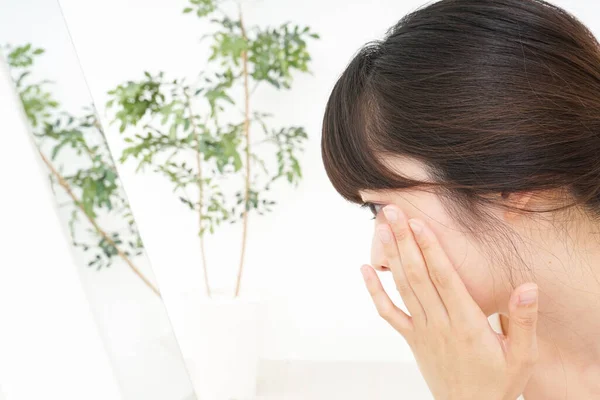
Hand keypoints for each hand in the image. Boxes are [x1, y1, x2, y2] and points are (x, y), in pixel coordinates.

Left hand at [360, 205, 538, 399]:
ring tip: (380, 229)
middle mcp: (439, 323)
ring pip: (403, 288)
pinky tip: (365, 269)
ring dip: (391, 257)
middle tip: (392, 211)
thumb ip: (524, 320)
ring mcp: (421, 330)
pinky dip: (374, 292)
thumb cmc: (499, 382)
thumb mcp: (523, 355)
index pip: (444, 278)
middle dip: (404, 240)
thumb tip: (528, 286)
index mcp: (467, 323)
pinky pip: (388, 313)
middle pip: (418, 275)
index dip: (431, 248)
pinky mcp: (411, 338)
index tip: (418, 222)